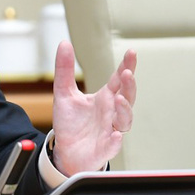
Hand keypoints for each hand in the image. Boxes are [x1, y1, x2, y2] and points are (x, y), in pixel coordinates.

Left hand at [47, 42, 136, 173]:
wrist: (66, 151)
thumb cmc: (71, 123)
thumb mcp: (64, 93)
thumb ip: (65, 69)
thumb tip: (64, 44)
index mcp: (105, 97)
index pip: (119, 80)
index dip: (126, 66)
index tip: (131, 53)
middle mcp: (111, 113)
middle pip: (127, 97)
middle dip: (129, 86)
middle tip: (126, 73)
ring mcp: (110, 130)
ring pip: (124, 120)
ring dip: (125, 110)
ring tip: (119, 100)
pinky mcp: (104, 148)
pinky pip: (113, 145)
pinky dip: (116, 141)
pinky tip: (114, 135)